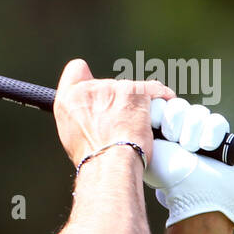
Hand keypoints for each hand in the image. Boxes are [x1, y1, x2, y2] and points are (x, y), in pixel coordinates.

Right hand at [53, 59, 168, 167]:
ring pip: (132, 90)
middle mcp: (90, 88)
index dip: (87, 78)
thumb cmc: (93, 158)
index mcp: (69, 99)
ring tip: (138, 128)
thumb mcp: (71, 135)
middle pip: (109, 85)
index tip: (98, 91)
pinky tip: (164, 108)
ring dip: (137, 105)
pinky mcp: (139, 92)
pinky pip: (156, 89)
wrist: (109, 164)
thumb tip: (93, 116)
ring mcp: (116, 88)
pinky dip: (162, 98)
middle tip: (121, 124)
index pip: (76, 69)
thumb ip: (79, 115)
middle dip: (117, 101)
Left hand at [144, 97, 233, 228]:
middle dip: (175, 123)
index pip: (159, 103)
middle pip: (178, 105)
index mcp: (157, 130)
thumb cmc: (167, 174)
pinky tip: (205, 149)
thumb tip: (139, 104)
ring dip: (192, 132)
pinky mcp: (219, 136)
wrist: (194, 194)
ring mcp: (200, 132)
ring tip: (190, 150)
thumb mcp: (146, 149)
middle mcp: (178, 129)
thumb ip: (140, 127)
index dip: (160, 113)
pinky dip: (211, 135)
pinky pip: (217, 121)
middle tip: (173, 141)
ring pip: (198, 112)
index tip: (158, 129)